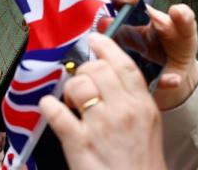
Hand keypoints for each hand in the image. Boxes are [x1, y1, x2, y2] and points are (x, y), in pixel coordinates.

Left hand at [40, 34, 167, 169]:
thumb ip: (133, 99)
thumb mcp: (148, 125)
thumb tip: (113, 74)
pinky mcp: (79, 142)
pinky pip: (57, 112)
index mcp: (143, 105)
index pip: (123, 64)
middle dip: (84, 71)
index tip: (94, 39)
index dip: (106, 47)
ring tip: (72, 102)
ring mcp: (100, 125)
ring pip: (77, 85)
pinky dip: (49, 107)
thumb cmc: (141, 162)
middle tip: (82, 84)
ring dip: (69, 90)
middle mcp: (123, 111)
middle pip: (97, 69)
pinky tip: (50, 108)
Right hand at [103, 0, 197, 109]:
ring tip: (137, 60)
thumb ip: (185, 19)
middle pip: (104, 24)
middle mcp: (121, 33)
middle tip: (112, 24)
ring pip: (109, 53)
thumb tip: (177, 10)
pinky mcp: (128, 77)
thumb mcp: (185, 31)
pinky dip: (156, 80)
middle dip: (106, 24)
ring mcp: (120, 54)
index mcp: (134, 16)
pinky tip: (173, 79)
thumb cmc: (176, 43)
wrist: (180, 70)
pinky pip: (133, 79)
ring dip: (117, 55)